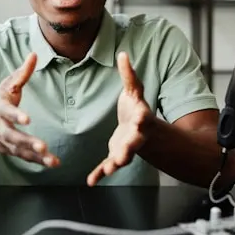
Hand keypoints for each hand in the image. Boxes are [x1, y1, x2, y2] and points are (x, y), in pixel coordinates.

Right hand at [0, 52, 59, 167]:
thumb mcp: (5, 85)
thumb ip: (21, 73)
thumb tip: (34, 54)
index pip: (5, 111)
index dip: (15, 115)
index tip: (27, 119)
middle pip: (11, 135)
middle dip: (26, 142)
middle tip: (42, 146)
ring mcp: (2, 140)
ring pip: (18, 149)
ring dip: (35, 155)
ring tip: (51, 159)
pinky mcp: (9, 150)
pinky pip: (23, 157)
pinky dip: (37, 161)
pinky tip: (51, 163)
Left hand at [87, 52, 153, 185]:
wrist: (142, 129)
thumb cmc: (137, 108)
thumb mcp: (135, 91)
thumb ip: (129, 75)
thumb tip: (123, 53)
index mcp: (141, 118)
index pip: (142, 118)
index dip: (141, 118)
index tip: (139, 119)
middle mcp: (136, 135)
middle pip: (134, 143)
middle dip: (128, 149)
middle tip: (123, 156)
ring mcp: (127, 147)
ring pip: (122, 158)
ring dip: (115, 164)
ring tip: (108, 170)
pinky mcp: (116, 155)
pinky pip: (107, 165)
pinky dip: (100, 174)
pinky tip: (91, 181)